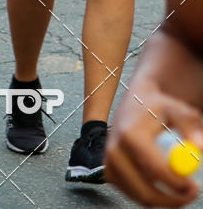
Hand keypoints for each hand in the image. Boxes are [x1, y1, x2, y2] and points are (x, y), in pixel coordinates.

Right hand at [106, 87, 202, 206]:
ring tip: (176, 179)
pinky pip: (135, 195)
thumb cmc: (155, 107)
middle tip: (191, 194)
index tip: (195, 186)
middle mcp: (115, 152)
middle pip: (146, 193)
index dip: (178, 183)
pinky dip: (150, 192)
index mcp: (130, 136)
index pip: (156, 171)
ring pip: (142, 197)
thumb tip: (199, 147)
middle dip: (173, 200)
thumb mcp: (175, 109)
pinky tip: (155, 174)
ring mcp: (109, 164)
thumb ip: (189, 125)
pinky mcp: (109, 173)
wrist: (132, 103)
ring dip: (164, 198)